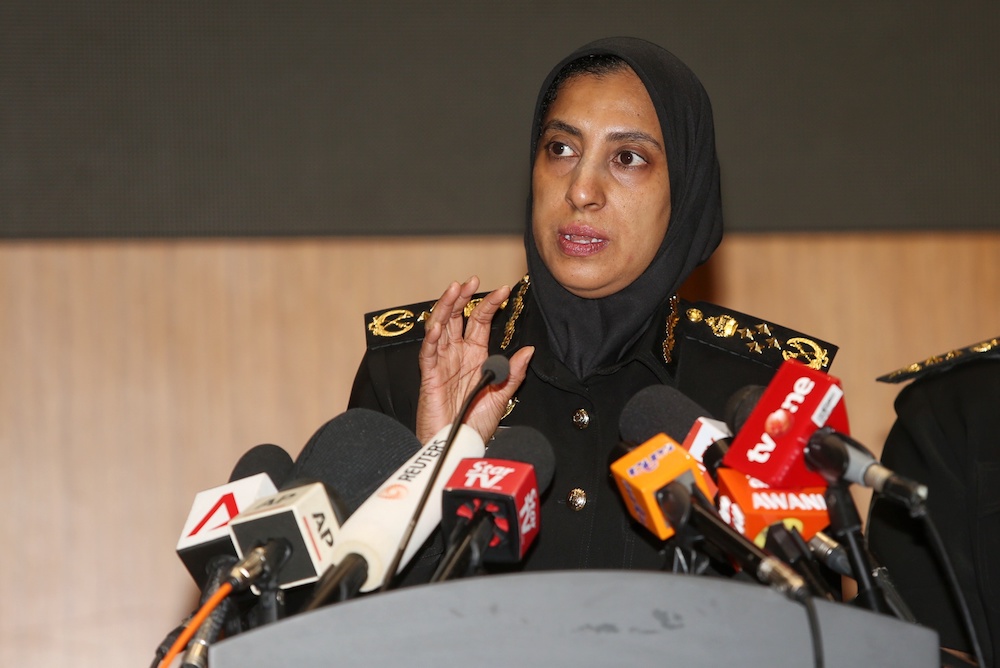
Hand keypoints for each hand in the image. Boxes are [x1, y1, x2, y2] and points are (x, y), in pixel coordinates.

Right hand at [415, 276, 533, 443]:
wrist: (459, 445)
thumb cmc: (475, 424)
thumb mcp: (502, 397)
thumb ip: (512, 374)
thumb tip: (528, 350)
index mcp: (475, 355)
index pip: (481, 322)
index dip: (490, 305)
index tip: (504, 290)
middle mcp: (457, 355)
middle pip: (457, 318)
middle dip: (463, 298)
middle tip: (471, 280)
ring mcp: (442, 363)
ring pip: (440, 328)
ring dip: (446, 308)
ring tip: (454, 289)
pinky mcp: (430, 377)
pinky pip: (429, 353)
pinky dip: (432, 338)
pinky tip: (438, 324)